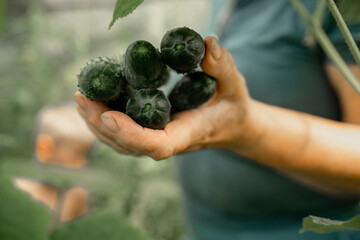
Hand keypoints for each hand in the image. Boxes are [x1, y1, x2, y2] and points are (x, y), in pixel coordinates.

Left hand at [75, 36, 255, 159]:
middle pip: (128, 144)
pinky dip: (103, 123)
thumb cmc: (232, 106)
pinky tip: (92, 104)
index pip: (158, 145)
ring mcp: (157, 141)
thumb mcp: (233, 84)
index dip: (131, 134)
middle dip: (101, 123)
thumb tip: (207, 42)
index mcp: (188, 133)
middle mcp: (169, 143)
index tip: (108, 114)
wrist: (231, 125)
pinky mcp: (151, 134)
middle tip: (82, 96)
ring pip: (120, 143)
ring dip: (96, 124)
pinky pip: (123, 136)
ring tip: (81, 98)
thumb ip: (222, 66)